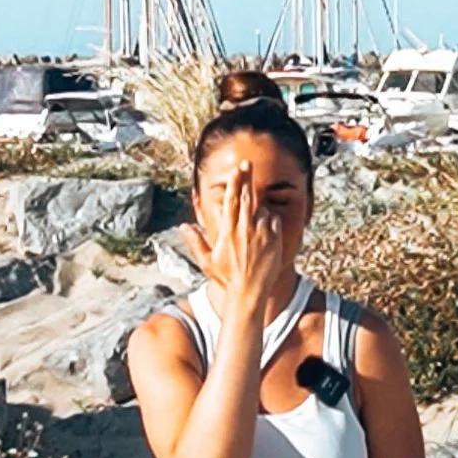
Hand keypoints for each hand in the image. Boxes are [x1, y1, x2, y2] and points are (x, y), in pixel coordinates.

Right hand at [187, 161, 280, 316]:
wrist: (249, 293)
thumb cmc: (227, 278)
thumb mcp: (207, 261)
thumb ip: (196, 241)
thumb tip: (182, 226)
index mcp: (228, 231)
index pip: (231, 201)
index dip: (233, 183)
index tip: (235, 169)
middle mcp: (245, 229)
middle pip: (247, 197)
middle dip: (246, 178)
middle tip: (247, 163)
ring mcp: (261, 234)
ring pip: (261, 209)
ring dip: (257, 209)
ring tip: (251, 224)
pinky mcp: (274, 240)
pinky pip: (273, 221)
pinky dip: (269, 220)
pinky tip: (263, 230)